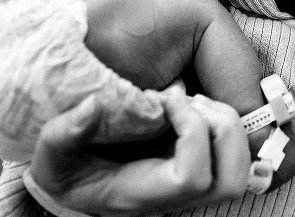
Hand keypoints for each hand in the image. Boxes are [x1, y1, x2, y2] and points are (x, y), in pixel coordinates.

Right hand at [29, 89, 249, 215]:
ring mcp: (194, 183)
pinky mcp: (202, 164)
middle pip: (232, 180)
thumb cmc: (68, 166)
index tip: (165, 99)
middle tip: (191, 101)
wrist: (78, 176)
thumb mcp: (53, 154)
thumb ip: (65, 133)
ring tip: (194, 100)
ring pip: (241, 166)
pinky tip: (193, 104)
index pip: (192, 178)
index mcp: (144, 194)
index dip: (191, 132)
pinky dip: (224, 121)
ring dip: (227, 123)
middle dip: (223, 129)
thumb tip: (94, 106)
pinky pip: (234, 150)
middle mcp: (177, 195)